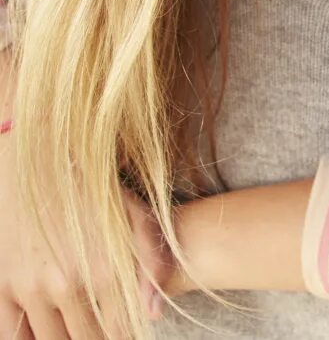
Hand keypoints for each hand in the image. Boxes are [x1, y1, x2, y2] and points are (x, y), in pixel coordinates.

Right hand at [0, 138, 172, 339]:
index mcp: (106, 272)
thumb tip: (152, 315)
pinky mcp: (2, 286)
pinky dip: (29, 339)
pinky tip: (45, 331)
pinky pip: (12, 334)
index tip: (123, 332)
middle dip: (95, 339)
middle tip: (101, 331)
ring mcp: (31, 287)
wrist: (43, 168)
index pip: (118, 331)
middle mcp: (67, 285)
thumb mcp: (138, 219)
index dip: (123, 336)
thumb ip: (153, 266)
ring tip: (76, 329)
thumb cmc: (98, 194)